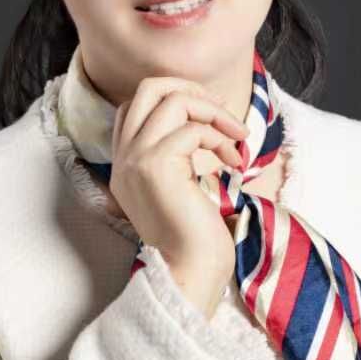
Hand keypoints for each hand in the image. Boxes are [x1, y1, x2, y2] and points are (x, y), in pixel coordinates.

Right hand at [108, 76, 247, 319]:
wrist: (190, 271)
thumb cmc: (195, 237)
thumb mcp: (181, 188)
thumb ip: (180, 158)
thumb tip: (208, 122)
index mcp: (125, 163)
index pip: (136, 106)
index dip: (176, 100)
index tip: (210, 121)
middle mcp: (123, 157)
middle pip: (148, 88)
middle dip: (192, 91)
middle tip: (222, 115)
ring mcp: (135, 159)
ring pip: (172, 99)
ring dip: (214, 112)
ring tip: (237, 139)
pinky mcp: (154, 166)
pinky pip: (192, 130)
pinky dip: (220, 138)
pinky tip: (234, 163)